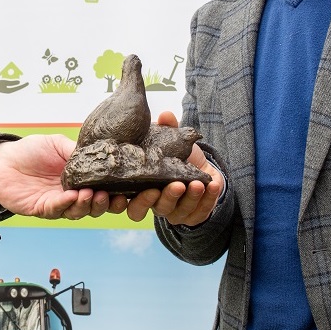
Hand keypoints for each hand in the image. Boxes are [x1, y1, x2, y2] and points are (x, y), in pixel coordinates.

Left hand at [0, 134, 113, 219]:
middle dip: (105, 204)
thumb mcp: (58, 144)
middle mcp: (72, 194)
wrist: (1, 160)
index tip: (125, 190)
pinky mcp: (42, 210)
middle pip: (95, 207)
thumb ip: (77, 151)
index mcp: (80, 179)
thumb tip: (100, 154)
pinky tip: (70, 196)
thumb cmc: (29, 151)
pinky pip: (57, 210)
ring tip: (89, 194)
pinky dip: (65, 204)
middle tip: (107, 196)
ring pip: (78, 212)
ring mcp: (58, 204)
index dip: (116, 193)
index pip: (103, 190)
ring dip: (86, 205)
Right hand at [118, 111, 223, 225]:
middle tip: (173, 185)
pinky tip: (212, 185)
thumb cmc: (177, 156)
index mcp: (139, 187)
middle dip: (158, 199)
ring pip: (175, 211)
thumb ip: (166, 128)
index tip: (124, 192)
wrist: (201, 169)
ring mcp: (172, 211)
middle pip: (147, 210)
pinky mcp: (192, 215)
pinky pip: (199, 212)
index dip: (118, 203)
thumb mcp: (170, 141)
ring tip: (196, 183)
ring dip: (188, 198)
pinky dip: (207, 199)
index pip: (123, 203)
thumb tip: (166, 115)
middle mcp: (152, 202)